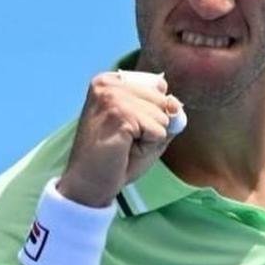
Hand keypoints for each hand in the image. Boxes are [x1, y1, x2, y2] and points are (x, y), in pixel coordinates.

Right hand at [57, 71, 184, 207]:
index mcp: (111, 81)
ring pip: (162, 116)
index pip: (158, 88)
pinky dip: (148, 146)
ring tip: (124, 146)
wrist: (89, 184)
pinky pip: (158, 130)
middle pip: (162, 100)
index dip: (151, 115)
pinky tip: (124, 150)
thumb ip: (164, 113)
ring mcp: (112, 97)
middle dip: (152, 126)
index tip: (125, 129)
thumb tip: (175, 104)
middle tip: (125, 141)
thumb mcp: (145, 130)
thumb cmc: (115, 159)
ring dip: (149, 138)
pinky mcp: (119, 114)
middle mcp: (109, 83)